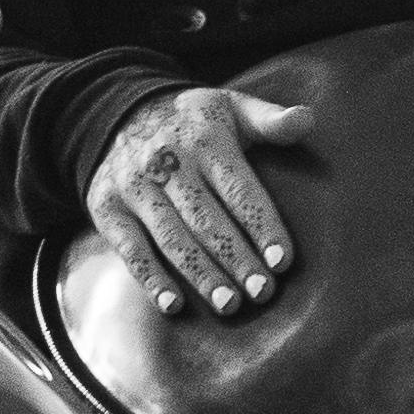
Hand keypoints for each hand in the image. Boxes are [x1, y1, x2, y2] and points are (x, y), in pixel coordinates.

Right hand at [90, 85, 310, 321]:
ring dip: (200, 274)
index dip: (260, 225)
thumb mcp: (230, 107)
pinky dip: (150, 278)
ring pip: (171, 237)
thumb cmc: (193, 122)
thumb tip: (306, 119)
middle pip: (205, 219)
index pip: (237, 189)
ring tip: (229, 304)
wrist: (117, 113)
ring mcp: (133, 187)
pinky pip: (129, 248)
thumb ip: (268, 118)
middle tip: (262, 293)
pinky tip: (174, 305)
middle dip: (235, 258)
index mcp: (203, 140)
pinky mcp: (106, 208)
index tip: (282, 261)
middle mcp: (165, 163)